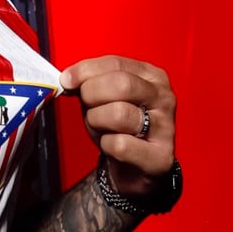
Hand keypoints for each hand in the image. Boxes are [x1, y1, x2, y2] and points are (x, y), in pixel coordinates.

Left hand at [59, 55, 175, 197]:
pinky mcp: (160, 157)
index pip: (116, 63)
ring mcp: (166, 128)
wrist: (135, 168)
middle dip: (92, 94)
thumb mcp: (103, 97)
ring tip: (100, 127)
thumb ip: (90, 81)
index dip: (86, 70)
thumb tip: (69, 78)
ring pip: (119, 113)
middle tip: (87, 107)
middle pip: (121, 84)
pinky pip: (119, 144)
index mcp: (152, 76)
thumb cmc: (117, 126)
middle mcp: (164, 98)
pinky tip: (111, 146)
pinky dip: (105, 145)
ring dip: (97, 121)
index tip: (66, 80)